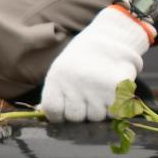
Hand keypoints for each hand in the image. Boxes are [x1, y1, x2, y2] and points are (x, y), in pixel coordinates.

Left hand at [40, 5, 152, 122]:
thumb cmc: (80, 60)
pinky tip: (111, 94)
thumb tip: (40, 111)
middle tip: (85, 100)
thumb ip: (53, 92)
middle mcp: (75, 85)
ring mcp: (97, 88)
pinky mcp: (118, 89)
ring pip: (96, 117)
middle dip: (80, 113)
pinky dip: (114, 108)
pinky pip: (114, 113)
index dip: (58, 116)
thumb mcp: (60, 71)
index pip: (52, 110)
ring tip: (98, 94)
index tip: (64, 112)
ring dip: (98, 111)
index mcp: (57, 79)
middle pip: (75, 117)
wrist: (110, 40)